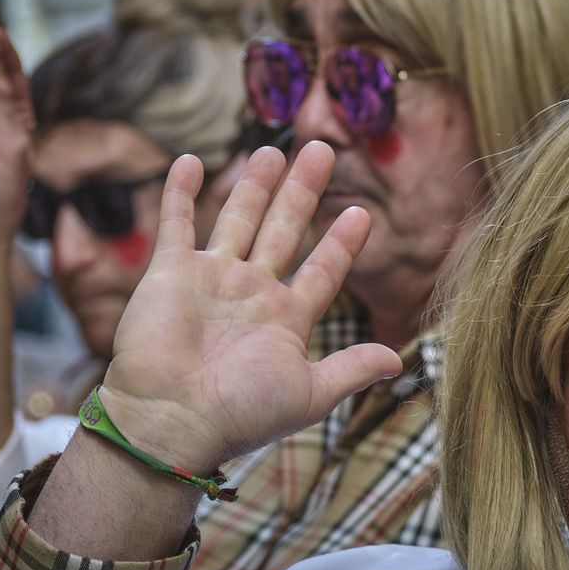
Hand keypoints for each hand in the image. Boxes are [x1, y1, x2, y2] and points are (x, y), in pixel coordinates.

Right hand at [98, 141, 402, 471]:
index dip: (342, 244)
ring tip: (272, 150)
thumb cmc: (240, 414)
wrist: (171, 420)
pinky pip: (176, 224)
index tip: (362, 212)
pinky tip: (189, 160)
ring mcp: (210, 280)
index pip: (323, 271)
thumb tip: (399, 361)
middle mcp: (251, 293)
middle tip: (322, 149)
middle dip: (303, 191)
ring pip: (238, 219)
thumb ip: (351, 368)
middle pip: (284, 230)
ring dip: (254, 185)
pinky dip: (179, 193)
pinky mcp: (170, 273)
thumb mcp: (309, 394)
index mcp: (286, 320)